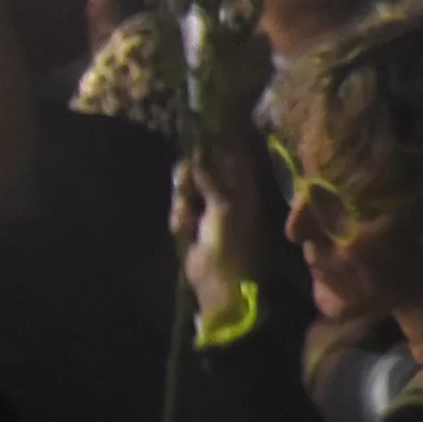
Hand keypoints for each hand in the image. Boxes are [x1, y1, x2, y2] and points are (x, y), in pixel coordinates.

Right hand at [170, 151, 251, 326]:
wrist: (216, 279)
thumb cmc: (229, 242)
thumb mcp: (222, 206)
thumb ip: (210, 179)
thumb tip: (200, 151)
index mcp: (242, 188)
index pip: (228, 158)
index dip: (211, 149)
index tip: (195, 142)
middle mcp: (226, 194)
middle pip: (199, 171)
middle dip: (188, 181)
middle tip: (185, 187)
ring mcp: (207, 208)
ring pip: (186, 190)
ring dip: (183, 204)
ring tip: (188, 223)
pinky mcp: (191, 224)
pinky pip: (180, 210)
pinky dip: (180, 220)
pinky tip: (185, 233)